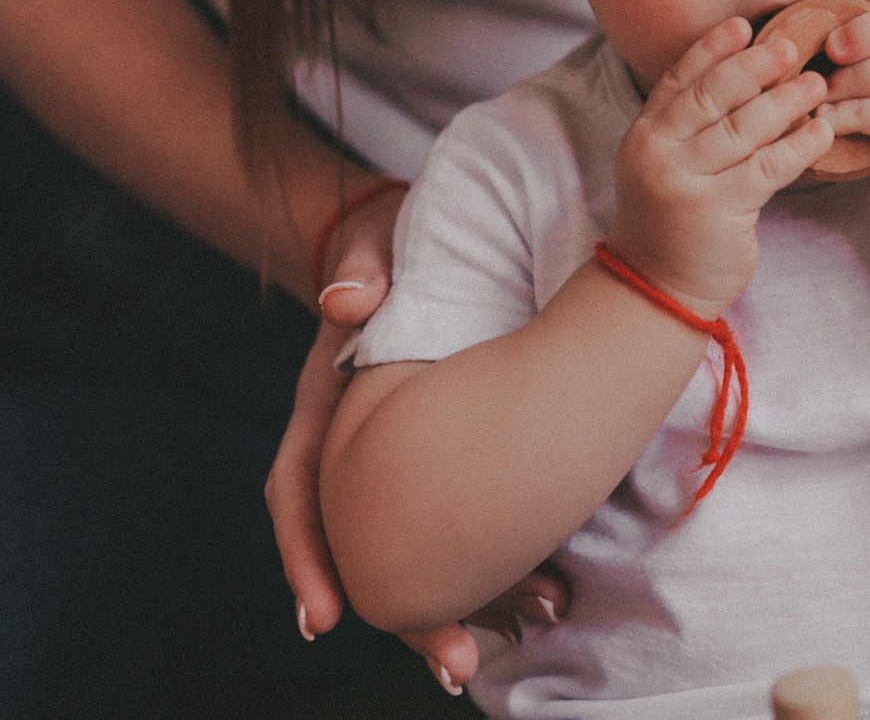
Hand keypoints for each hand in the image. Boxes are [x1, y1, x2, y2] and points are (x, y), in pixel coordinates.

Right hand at [269, 186, 570, 692]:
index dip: (309, 555)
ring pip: (422, 547)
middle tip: (451, 663)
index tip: (325, 615)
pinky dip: (502, 560)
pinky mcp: (462, 454)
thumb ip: (362, 265)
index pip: (301, 488)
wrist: (434, 230)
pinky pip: (473, 518)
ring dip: (460, 602)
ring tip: (500, 648)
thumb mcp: (376, 239)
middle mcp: (361, 442)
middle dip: (404, 613)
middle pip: (367, 544)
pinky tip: (544, 595)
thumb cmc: (395, 237)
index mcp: (327, 403)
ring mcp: (410, 455)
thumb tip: (345, 300)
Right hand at [610, 15, 833, 315]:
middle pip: (712, 96)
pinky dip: (798, 146)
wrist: (657, 288)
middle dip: (755, 67)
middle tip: (793, 46)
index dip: (712, 48)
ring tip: (819, 85)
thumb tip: (749, 77)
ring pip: (743, 128)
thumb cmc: (675, 222)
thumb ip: (693, 127)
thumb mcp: (670, 166)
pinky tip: (822, 132)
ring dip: (785, 102)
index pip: (679, 79)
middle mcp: (657, 153)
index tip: (744, 24)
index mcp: (645, 135)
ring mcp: (684, 182)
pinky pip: (767, 167)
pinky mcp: (716, 211)